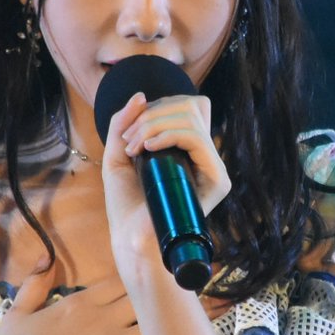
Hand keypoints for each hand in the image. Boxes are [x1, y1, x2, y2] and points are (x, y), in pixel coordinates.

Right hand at [0, 264, 145, 334]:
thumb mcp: (16, 314)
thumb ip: (35, 284)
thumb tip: (47, 256)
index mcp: (81, 301)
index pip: (121, 281)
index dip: (131, 283)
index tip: (135, 289)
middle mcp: (104, 317)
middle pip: (142, 299)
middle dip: (148, 301)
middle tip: (151, 310)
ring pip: (152, 324)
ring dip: (156, 324)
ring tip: (160, 329)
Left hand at [100, 92, 231, 273]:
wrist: (131, 239)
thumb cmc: (125, 203)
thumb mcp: (117, 153)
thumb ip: (124, 122)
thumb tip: (141, 95)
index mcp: (188, 148)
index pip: (189, 106)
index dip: (160, 106)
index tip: (131, 131)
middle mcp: (204, 156)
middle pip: (190, 106)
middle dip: (152, 115)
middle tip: (129, 141)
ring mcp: (212, 168)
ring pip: (192, 119)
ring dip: (155, 125)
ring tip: (134, 148)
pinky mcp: (217, 180)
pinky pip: (198, 140)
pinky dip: (170, 135)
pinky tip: (149, 149)